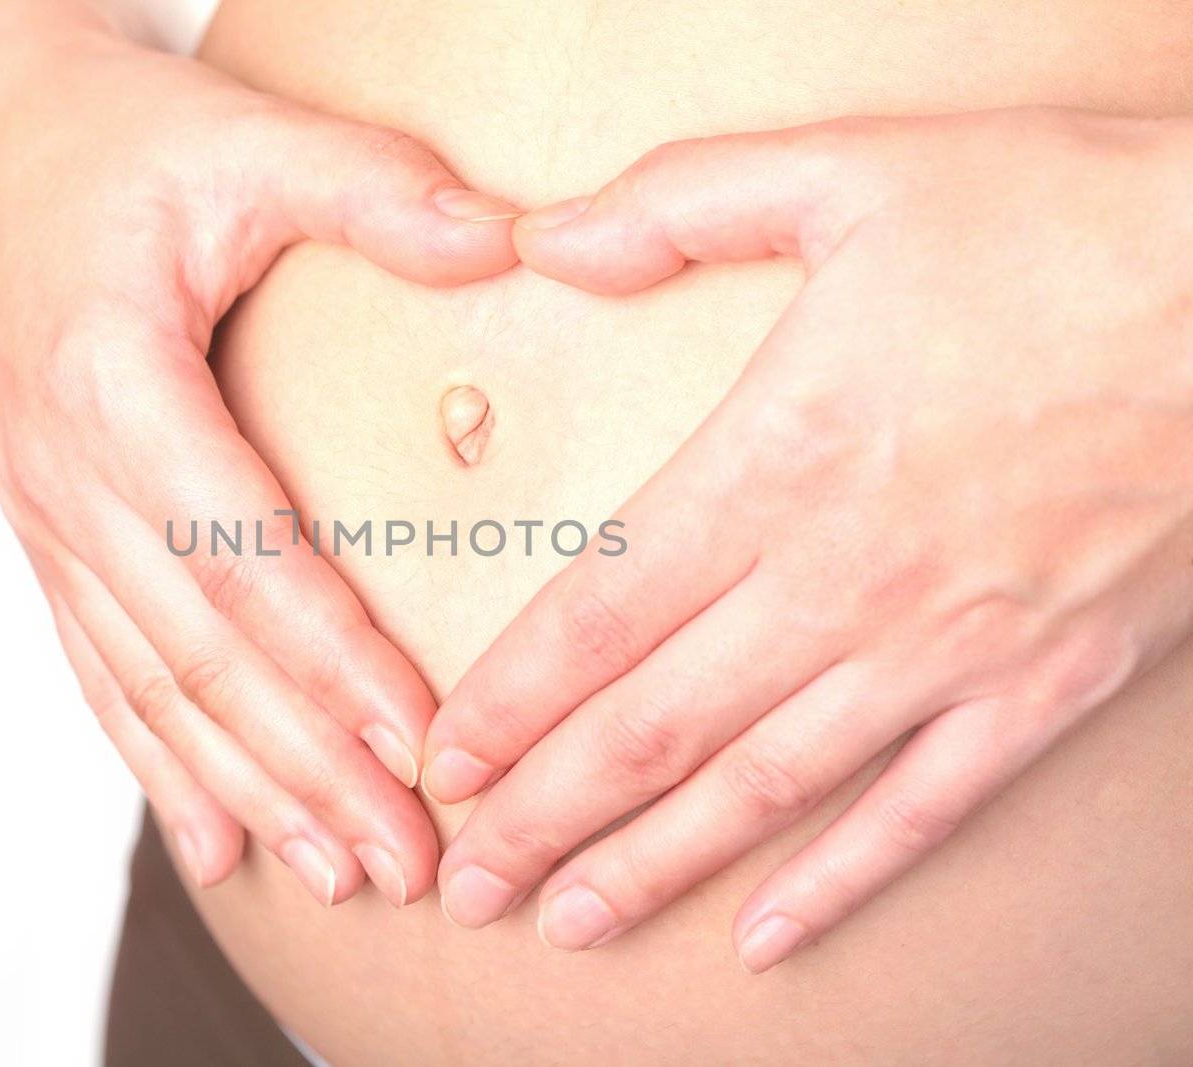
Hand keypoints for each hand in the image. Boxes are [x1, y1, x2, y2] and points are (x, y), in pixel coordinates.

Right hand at [0, 0, 518, 905]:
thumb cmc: (121, 138)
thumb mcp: (246, 137)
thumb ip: (373, 188)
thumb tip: (512, 240)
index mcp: (112, 383)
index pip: (240, 554)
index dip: (332, 663)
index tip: (421, 749)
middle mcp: (64, 470)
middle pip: (200, 652)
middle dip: (305, 768)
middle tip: (406, 860)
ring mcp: (45, 510)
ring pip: (149, 682)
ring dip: (243, 786)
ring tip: (336, 874)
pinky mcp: (49, 526)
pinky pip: (100, 667)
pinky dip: (158, 759)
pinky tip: (211, 838)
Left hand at [423, 108, 1192, 961]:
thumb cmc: (1068, 220)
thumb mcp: (853, 169)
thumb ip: (678, 202)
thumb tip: (541, 240)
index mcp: (780, 460)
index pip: (601, 612)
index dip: (511, 700)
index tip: (445, 761)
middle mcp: (845, 578)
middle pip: (656, 724)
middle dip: (544, 810)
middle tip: (468, 878)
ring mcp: (948, 648)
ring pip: (765, 788)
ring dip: (653, 864)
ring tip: (566, 921)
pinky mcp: (1045, 684)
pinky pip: (922, 811)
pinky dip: (839, 881)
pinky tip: (768, 937)